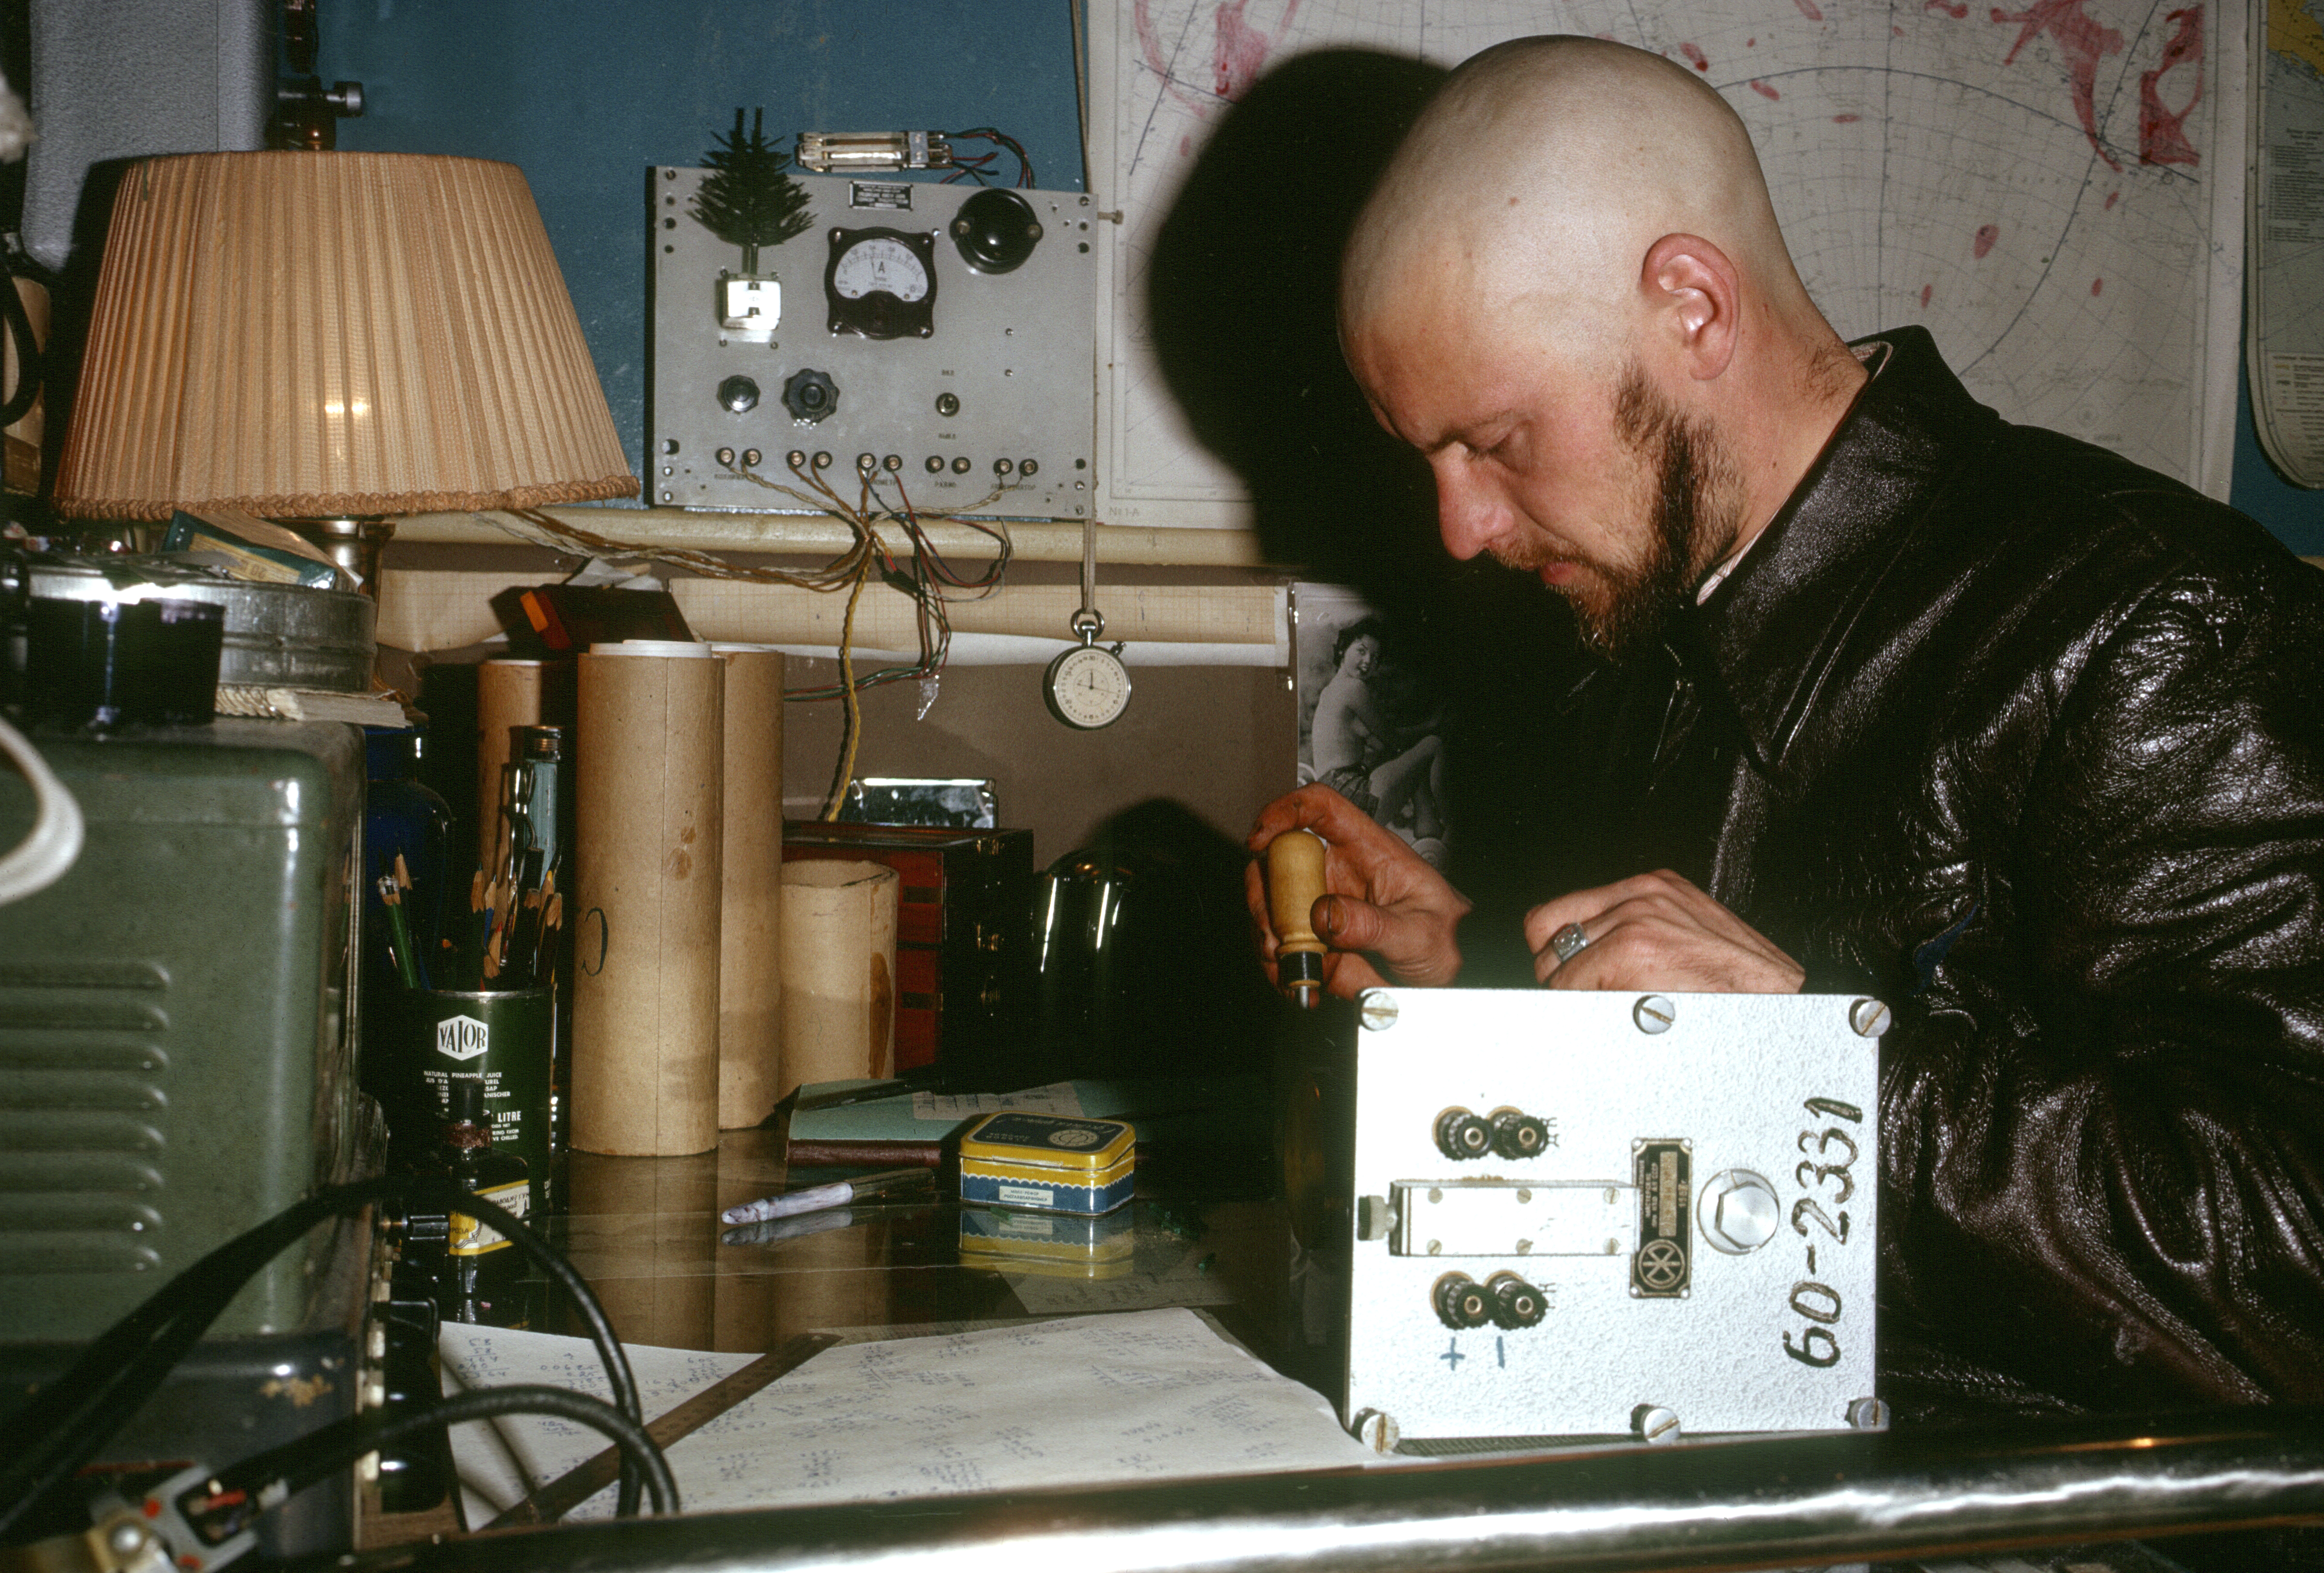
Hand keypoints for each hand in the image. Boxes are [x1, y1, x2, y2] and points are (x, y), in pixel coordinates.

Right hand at [1245, 784, 1471, 995]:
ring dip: (1267, 938)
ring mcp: (1321, 906)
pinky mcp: (1315, 940)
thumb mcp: (1421, 933)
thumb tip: (1325, 915)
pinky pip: (1281, 947)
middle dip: (1263, 894)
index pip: (1321, 808)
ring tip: (1290, 969)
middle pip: (1279, 859)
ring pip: (1270, 906)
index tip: (1260, 839)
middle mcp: (1336, 872)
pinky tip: (1301, 987)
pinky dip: (1280, 970)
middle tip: (1272, 931)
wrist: (1450, 977)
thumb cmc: (1447, 938)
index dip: (1285, 812)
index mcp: (1367, 850)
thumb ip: (1375, 925)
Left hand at [1523, 870, 1804, 992]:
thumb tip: (1585, 962)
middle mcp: (1639, 895)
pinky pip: (1570, 984)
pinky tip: (1613, 1015)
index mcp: (1651, 888)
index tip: (1565, 974)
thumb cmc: (1740, 983)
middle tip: (1578, 998)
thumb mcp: (1685, 938)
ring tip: (1605, 1010)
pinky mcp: (1632, 948)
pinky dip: (1578, 1007)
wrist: (1777, 1000)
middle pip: (1546, 929)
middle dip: (1554, 970)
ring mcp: (1633, 919)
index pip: (1562, 911)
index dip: (1557, 949)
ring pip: (1555, 962)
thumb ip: (1637, 935)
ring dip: (1569, 993)